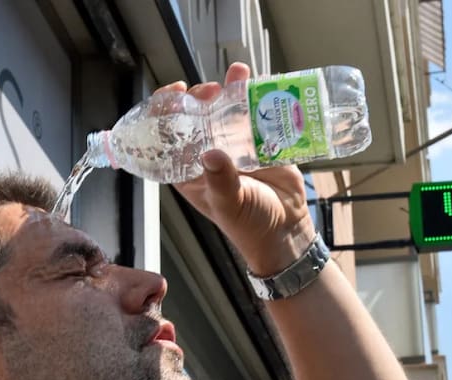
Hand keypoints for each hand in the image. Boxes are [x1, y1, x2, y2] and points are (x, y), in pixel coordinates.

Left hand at [161, 63, 315, 275]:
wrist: (286, 229)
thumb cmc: (250, 224)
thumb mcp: (230, 205)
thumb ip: (220, 181)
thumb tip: (211, 155)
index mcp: (188, 170)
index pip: (167, 135)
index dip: (165, 110)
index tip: (175, 93)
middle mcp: (207, 152)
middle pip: (196, 115)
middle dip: (200, 97)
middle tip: (210, 92)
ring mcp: (233, 144)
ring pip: (224, 109)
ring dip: (228, 89)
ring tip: (237, 78)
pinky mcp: (260, 139)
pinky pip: (254, 113)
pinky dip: (255, 95)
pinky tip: (257, 81)